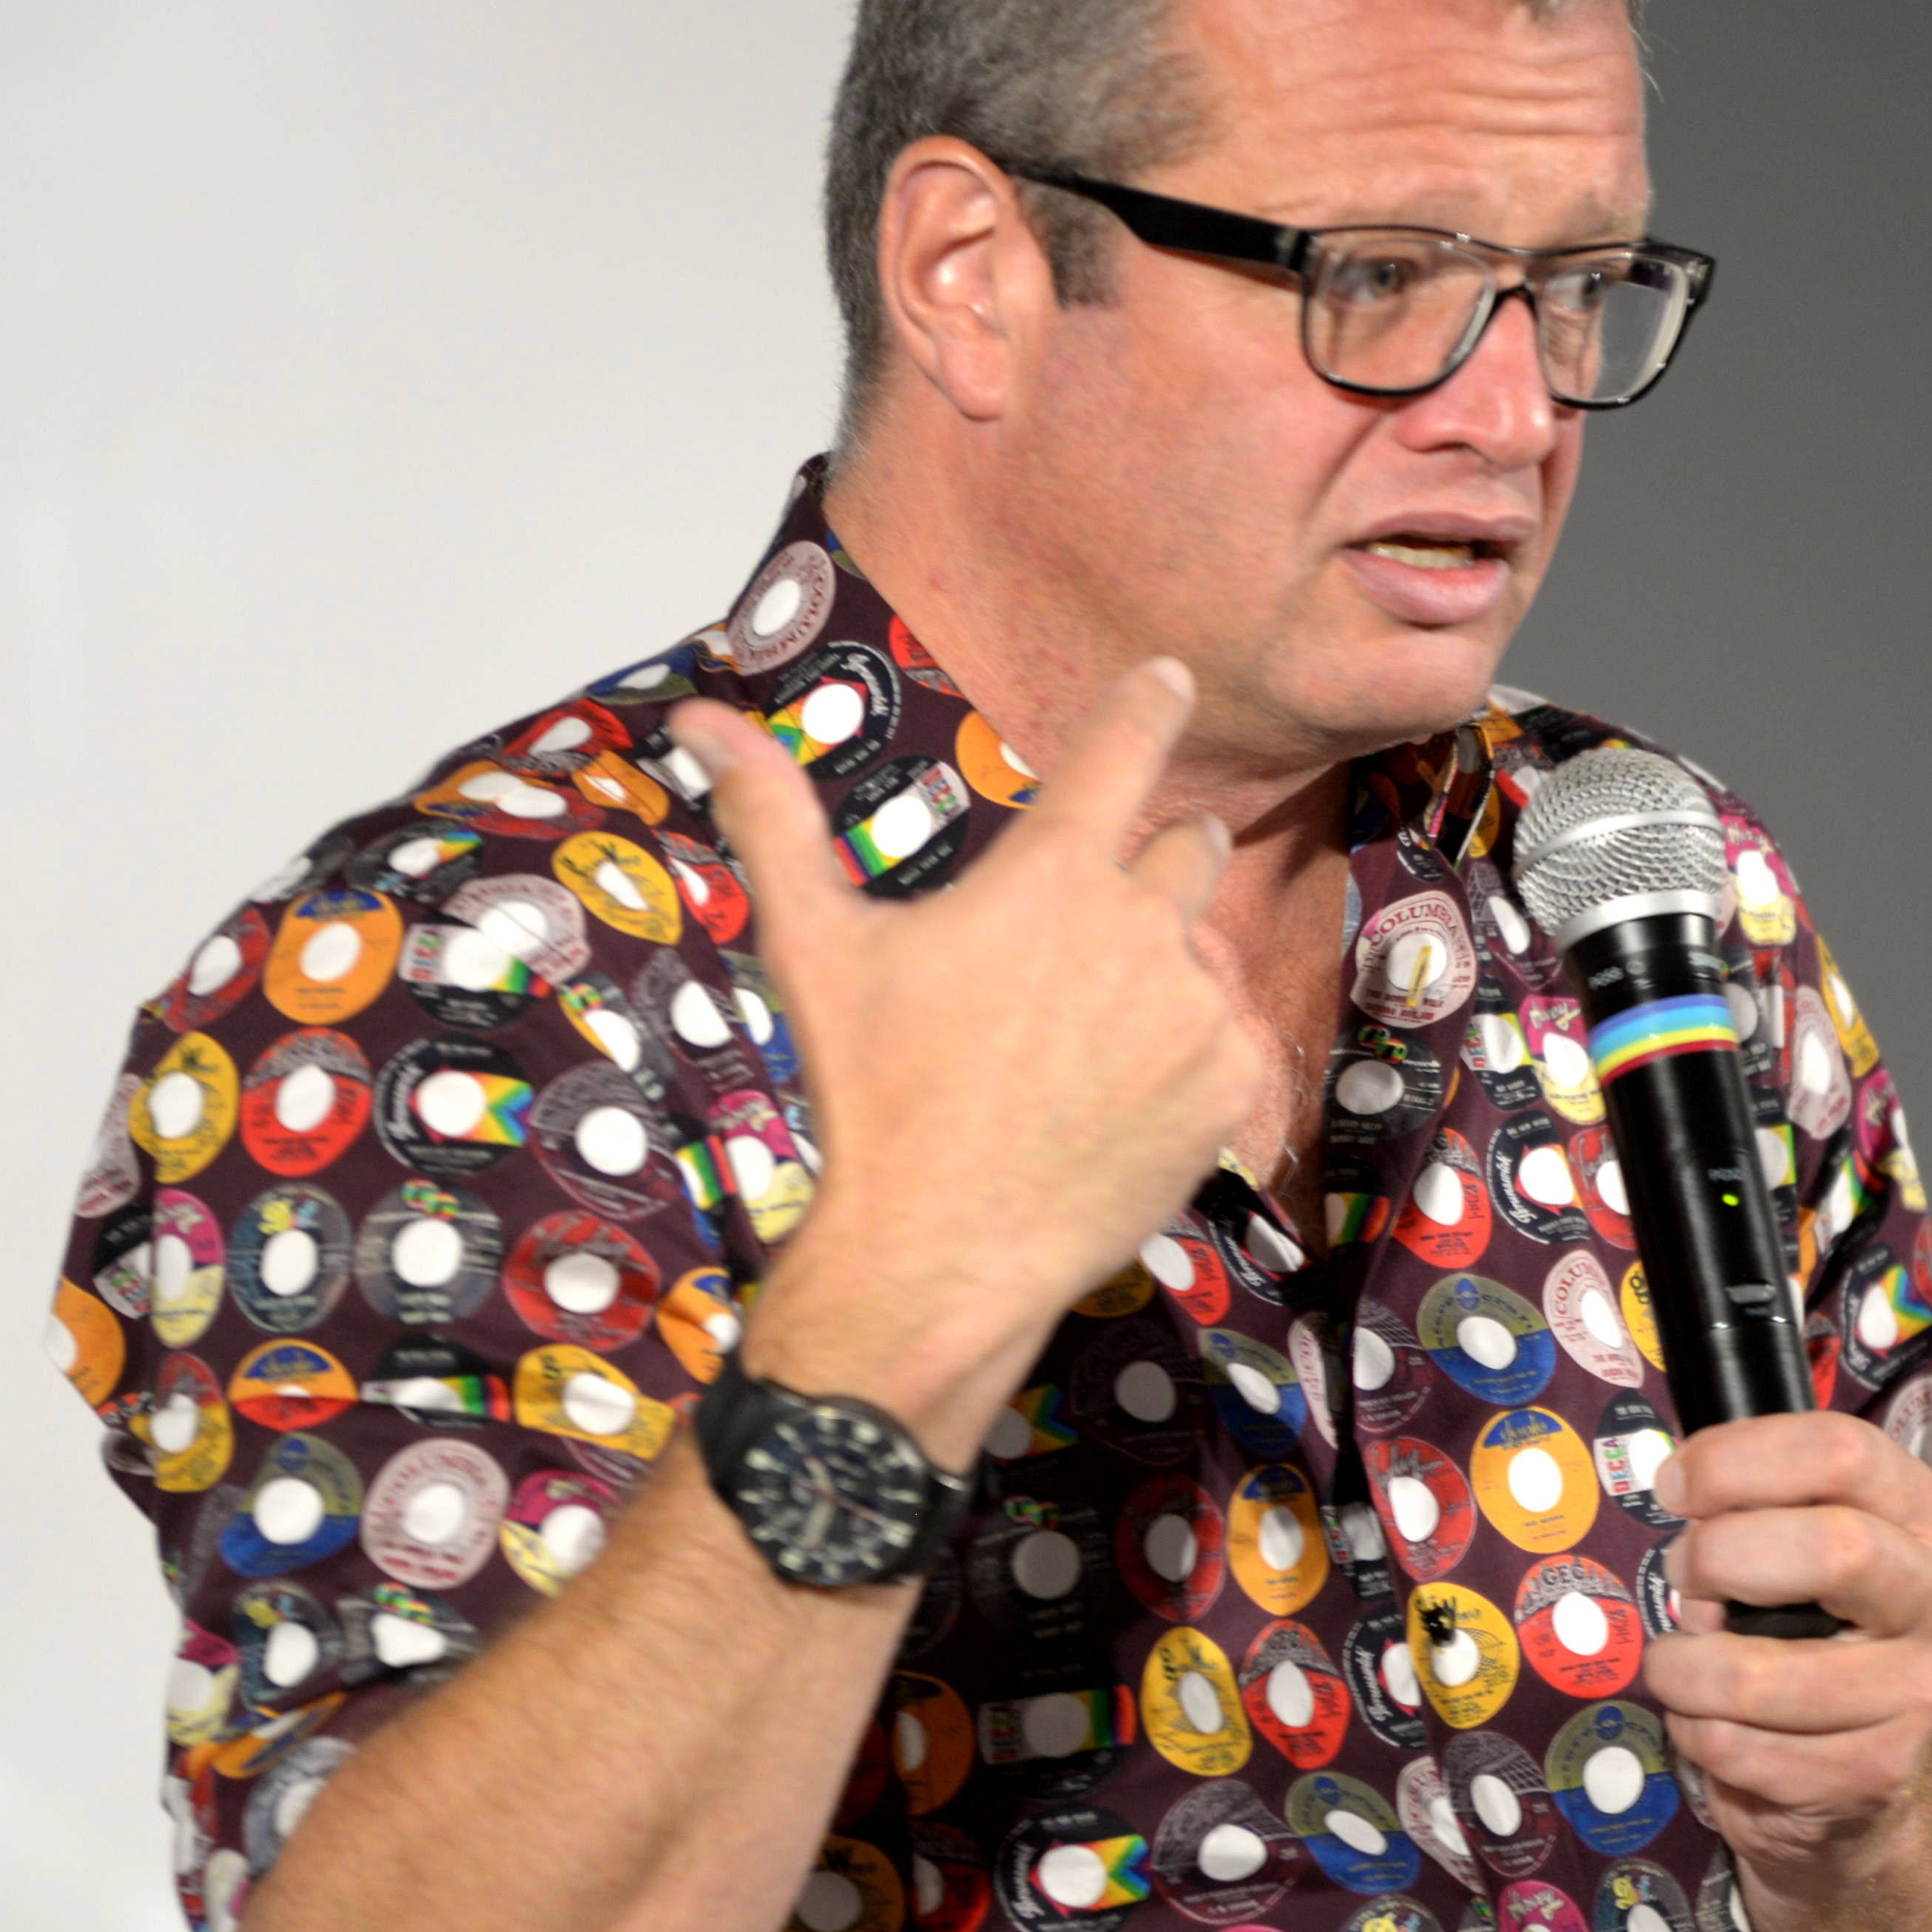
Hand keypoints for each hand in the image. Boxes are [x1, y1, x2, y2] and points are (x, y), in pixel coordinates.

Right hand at [669, 660, 1262, 1435]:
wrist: (940, 1253)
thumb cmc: (873, 1096)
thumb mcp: (814, 949)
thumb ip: (772, 820)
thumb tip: (700, 719)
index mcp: (1051, 876)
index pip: (1124, 748)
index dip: (1147, 704)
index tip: (1168, 679)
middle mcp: (1141, 925)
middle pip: (1189, 846)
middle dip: (1156, 861)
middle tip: (1094, 925)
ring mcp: (1196, 1007)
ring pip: (1204, 949)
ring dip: (1163, 968)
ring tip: (1080, 1042)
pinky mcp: (1231, 1083)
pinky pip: (1226, 1034)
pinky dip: (1185, 1053)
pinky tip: (1116, 1098)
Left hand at [1639, 1410, 1931, 1879]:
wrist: (1860, 1773)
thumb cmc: (1811, 1634)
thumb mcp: (1800, 1547)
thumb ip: (1756, 1507)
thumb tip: (1677, 1490)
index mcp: (1921, 1516)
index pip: (1843, 1451)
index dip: (1739, 1460)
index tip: (1675, 1487)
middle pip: (1834, 1548)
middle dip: (1720, 1559)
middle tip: (1683, 1579)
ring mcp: (1918, 1694)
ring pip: (1759, 1674)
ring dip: (1683, 1670)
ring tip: (1680, 1668)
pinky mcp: (1877, 1772)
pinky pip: (1743, 1752)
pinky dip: (1697, 1736)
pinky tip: (1709, 1725)